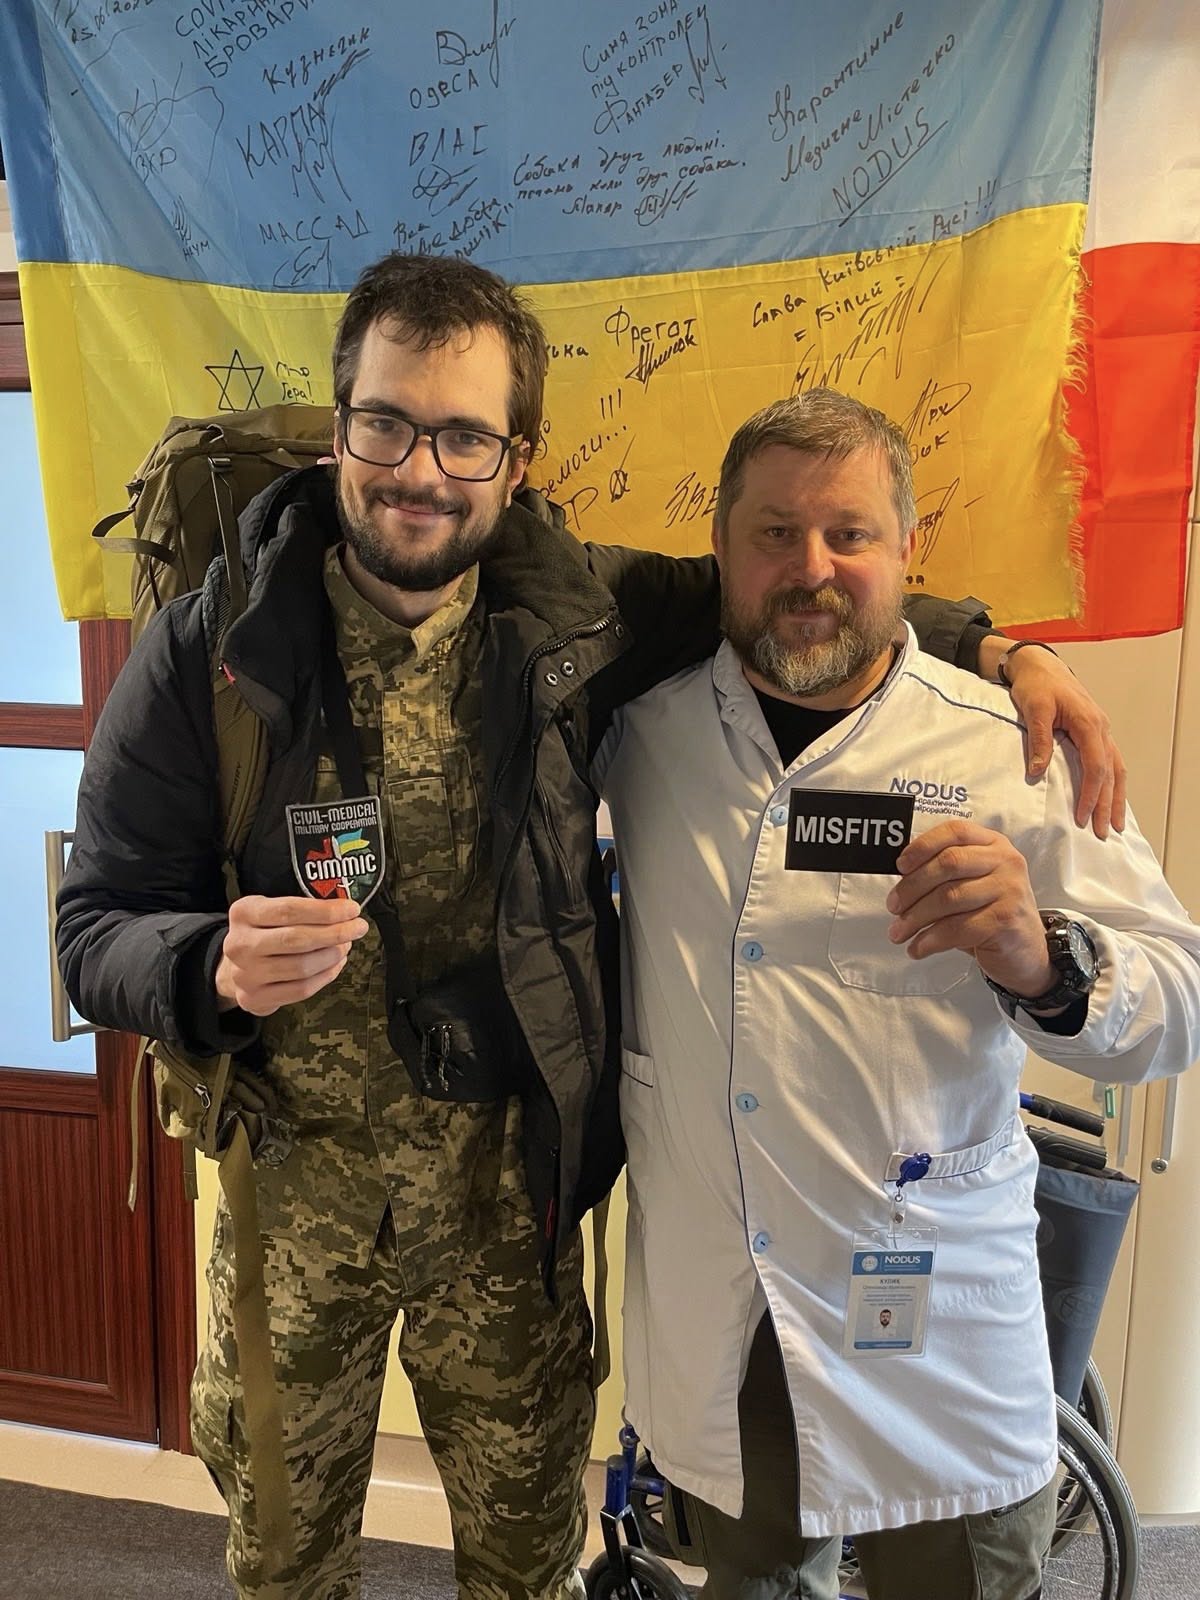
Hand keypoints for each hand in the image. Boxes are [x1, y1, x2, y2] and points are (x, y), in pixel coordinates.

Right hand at [215, 895, 368, 1015]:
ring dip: (333, 955)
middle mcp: (240, 944)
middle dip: (335, 933)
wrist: (234, 967)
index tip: (352, 910)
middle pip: (297, 940)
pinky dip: (326, 976)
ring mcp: (245, 974)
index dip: (326, 911)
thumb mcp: (271, 910)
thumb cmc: (262, 933)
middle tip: (357, 928)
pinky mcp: (255, 998)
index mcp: (243, 913)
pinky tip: (335, 964)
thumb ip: (303, 908)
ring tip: (345, 946)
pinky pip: (301, 989)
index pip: (290, 910)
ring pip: (302, 967)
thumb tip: (344, 910)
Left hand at [886, 820, 1054, 997]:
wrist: (1026, 951)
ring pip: (948, 898)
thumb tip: (900, 874)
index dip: (923, 846)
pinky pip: (956, 928)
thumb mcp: (974, 882)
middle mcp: (1005, 862)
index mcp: (993, 844)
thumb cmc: (991, 913)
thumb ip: (946, 871)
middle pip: (947, 864)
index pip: (955, 831)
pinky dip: (930, 940)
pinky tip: (918, 948)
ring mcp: (1009, 890)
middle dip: (912, 887)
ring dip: (915, 918)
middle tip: (893, 906)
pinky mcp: (1005, 921)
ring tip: (899, 932)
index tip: (900, 866)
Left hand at [997, 643, 1126, 838]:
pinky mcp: (1094, 732)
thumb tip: (1037, 772)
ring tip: (1115, 823)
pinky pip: (1110, 761)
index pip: (1095, 767)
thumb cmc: (1036, 684)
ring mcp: (1101, 730)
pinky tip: (1111, 798)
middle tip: (1103, 832)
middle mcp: (1101, 728)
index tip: (1084, 817)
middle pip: (1111, 773)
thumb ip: (1038, 741)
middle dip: (1108, 804)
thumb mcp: (1034, 709)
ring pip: (1116, 769)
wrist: (1039, 665)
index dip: (1091, 795)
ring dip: (1116, 797)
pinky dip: (1113, 783)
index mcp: (1089, 723)